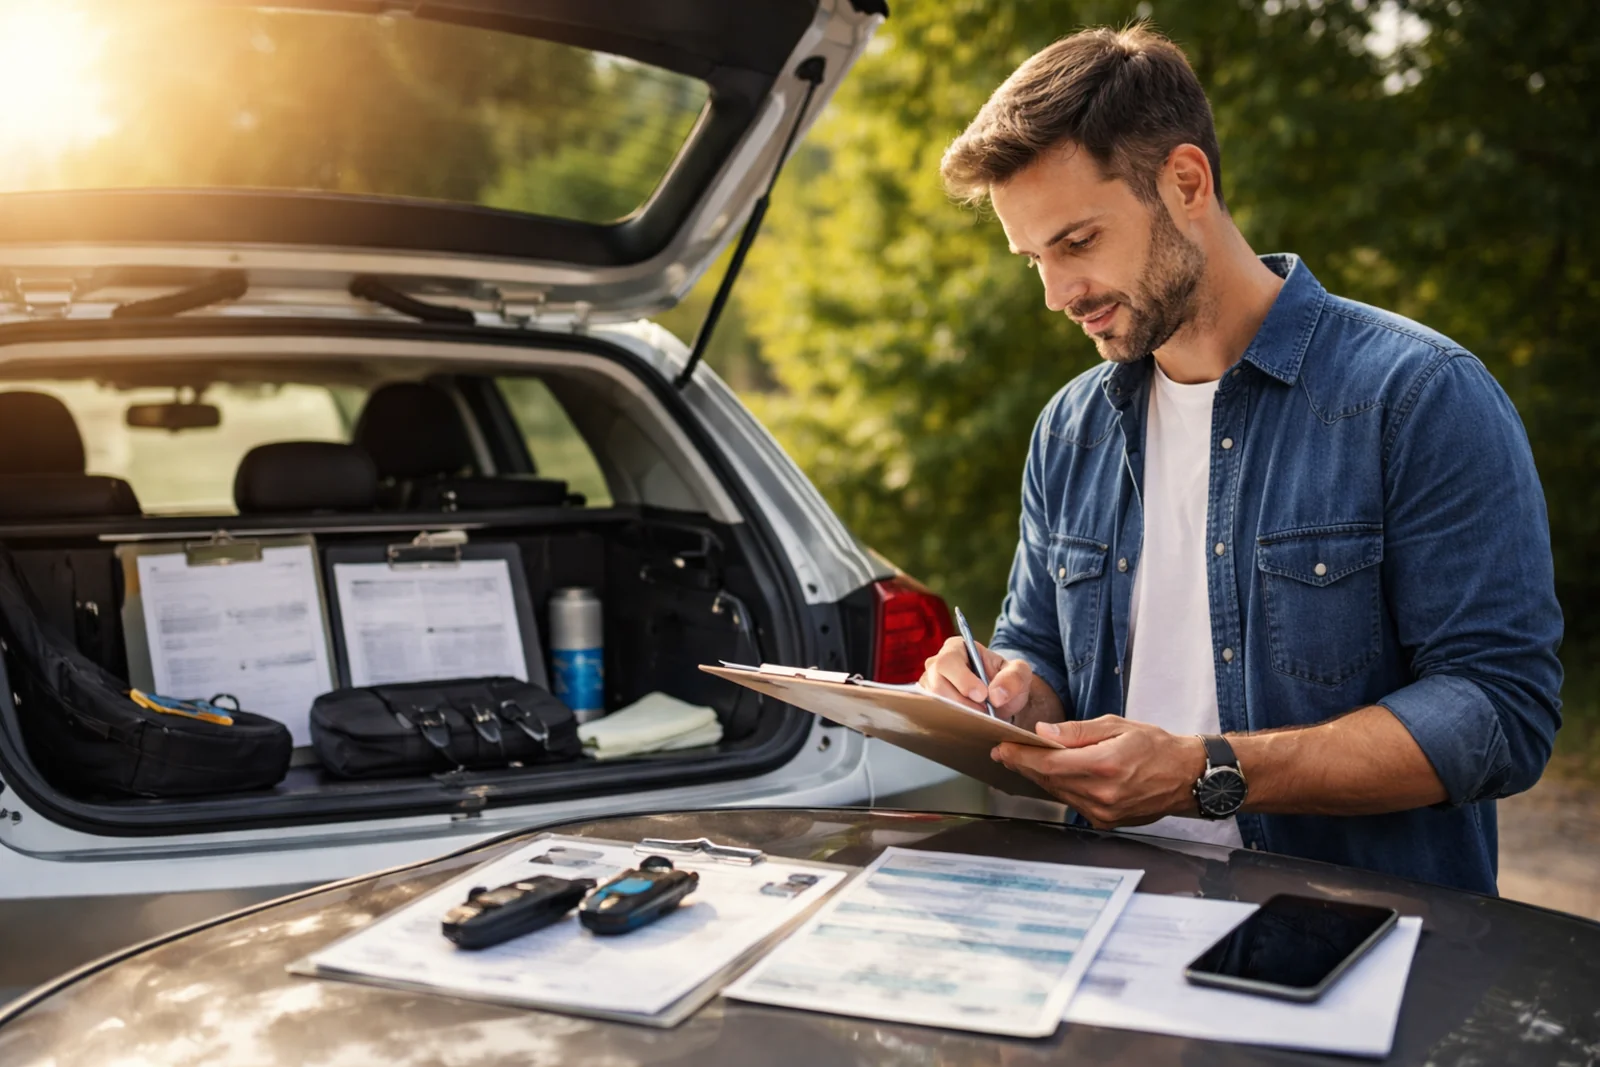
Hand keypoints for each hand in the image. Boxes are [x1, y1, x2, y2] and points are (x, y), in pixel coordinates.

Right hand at [918, 636, 1035, 718]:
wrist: (1002, 699)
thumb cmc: (1006, 680)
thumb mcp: (1019, 673)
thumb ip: (1013, 678)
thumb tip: (995, 695)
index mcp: (956, 648)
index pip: (948, 662)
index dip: (963, 680)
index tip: (982, 696)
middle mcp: (937, 664)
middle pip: (937, 684)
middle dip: (963, 702)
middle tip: (985, 710)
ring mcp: (930, 685)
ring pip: (935, 703)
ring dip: (960, 713)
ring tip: (981, 715)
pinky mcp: (930, 704)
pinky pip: (935, 715)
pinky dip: (953, 721)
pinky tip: (970, 722)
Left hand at [990, 717, 1208, 828]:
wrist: (1186, 776)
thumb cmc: (1155, 746)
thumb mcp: (1117, 726)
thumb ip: (1077, 731)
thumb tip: (1044, 733)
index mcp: (1105, 766)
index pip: (1050, 764)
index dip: (1022, 757)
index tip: (1002, 748)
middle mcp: (1102, 794)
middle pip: (1049, 780)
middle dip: (1024, 765)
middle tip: (1006, 752)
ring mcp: (1104, 813)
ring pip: (1058, 793)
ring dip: (1039, 777)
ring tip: (1025, 761)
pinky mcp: (1106, 822)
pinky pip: (1073, 803)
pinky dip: (1060, 788)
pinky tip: (1053, 775)